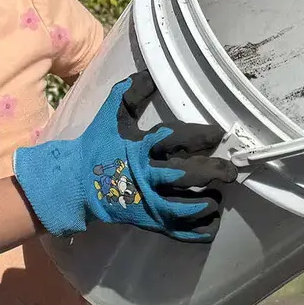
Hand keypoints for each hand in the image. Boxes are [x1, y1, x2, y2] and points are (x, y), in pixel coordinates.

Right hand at [13, 72, 235, 241]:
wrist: (73, 184)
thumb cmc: (96, 147)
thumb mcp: (111, 116)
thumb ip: (130, 93)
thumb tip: (149, 74)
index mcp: (140, 147)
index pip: (176, 138)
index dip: (201, 136)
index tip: (217, 135)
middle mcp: (147, 175)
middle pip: (187, 174)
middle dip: (214, 172)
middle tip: (230, 172)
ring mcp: (147, 202)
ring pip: (186, 206)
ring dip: (207, 202)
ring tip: (218, 197)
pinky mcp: (148, 221)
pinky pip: (178, 230)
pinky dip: (198, 230)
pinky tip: (212, 223)